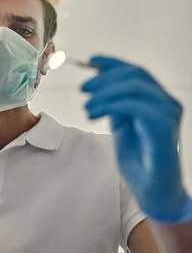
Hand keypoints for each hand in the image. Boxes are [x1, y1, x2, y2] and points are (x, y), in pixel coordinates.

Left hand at [82, 56, 191, 222]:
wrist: (153, 192)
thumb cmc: (140, 161)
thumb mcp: (122, 124)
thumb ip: (115, 103)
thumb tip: (99, 84)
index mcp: (158, 100)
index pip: (136, 71)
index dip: (113, 63)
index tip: (91, 61)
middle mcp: (167, 102)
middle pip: (135, 74)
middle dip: (104, 77)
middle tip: (84, 89)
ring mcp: (168, 112)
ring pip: (133, 86)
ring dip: (104, 93)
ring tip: (87, 106)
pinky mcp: (163, 125)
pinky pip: (133, 104)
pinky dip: (109, 105)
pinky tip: (94, 113)